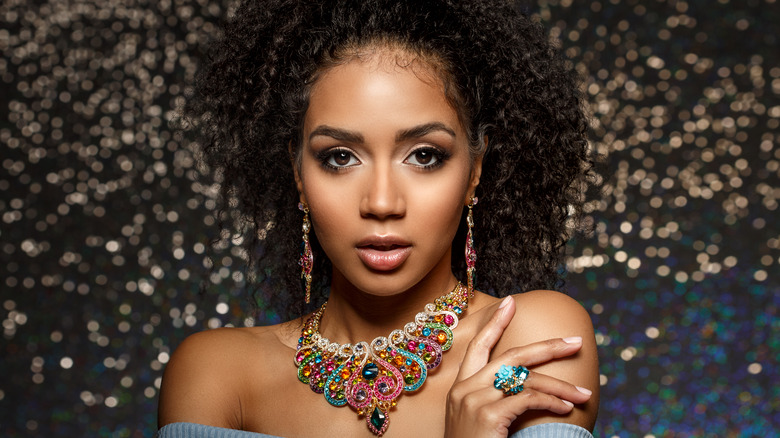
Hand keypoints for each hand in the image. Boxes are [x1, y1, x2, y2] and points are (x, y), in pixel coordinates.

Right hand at [444, 296, 592, 437]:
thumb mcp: (477, 423)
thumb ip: (495, 402)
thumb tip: (528, 388)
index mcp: (460, 388)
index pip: (477, 347)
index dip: (494, 323)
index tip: (510, 302)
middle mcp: (464, 389)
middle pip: (511, 356)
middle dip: (546, 347)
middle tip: (574, 341)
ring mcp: (474, 400)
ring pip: (526, 378)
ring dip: (560, 385)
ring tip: (584, 392)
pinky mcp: (488, 414)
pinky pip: (528, 398)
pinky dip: (552, 400)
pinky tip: (567, 407)